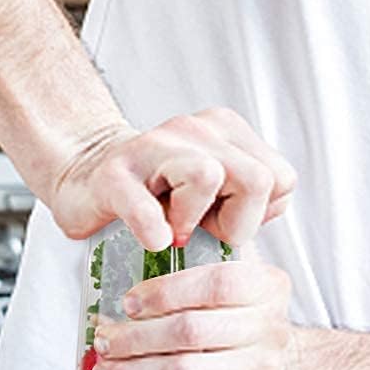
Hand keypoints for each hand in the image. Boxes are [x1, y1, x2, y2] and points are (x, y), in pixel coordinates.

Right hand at [49, 107, 296, 249]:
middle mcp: (195, 130)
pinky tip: (153, 239)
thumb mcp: (218, 191)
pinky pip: (147, 208)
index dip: (260, 212)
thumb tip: (270, 213)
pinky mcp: (114, 175)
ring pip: (209, 176)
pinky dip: (153, 231)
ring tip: (174, 228)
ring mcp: (153, 147)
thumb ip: (253, 199)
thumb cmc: (158, 193)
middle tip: (203, 230)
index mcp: (226, 132)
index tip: (226, 219)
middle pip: (257, 179)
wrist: (88, 176)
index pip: (281, 178)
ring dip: (194, 219)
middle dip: (236, 222)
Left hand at [92, 253, 292, 369]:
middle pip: (190, 331)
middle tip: (105, 341)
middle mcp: (270, 330)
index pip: (216, 284)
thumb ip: (192, 276)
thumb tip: (127, 287)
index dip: (165, 292)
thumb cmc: (240, 328)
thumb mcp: (231, 291)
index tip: (129, 303)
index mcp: (266, 288)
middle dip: (134, 338)